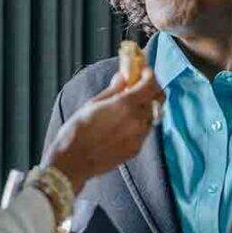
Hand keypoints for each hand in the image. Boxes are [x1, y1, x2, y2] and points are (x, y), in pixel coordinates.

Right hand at [42, 68, 164, 193]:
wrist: (74, 162)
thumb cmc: (77, 131)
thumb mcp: (92, 104)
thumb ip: (113, 90)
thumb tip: (123, 77)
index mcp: (126, 105)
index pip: (150, 84)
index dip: (149, 74)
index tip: (143, 70)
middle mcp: (138, 120)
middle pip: (157, 99)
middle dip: (151, 89)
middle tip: (140, 85)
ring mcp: (139, 136)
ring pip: (153, 115)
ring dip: (146, 106)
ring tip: (130, 104)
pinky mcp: (136, 149)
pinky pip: (145, 130)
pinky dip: (140, 122)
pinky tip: (125, 122)